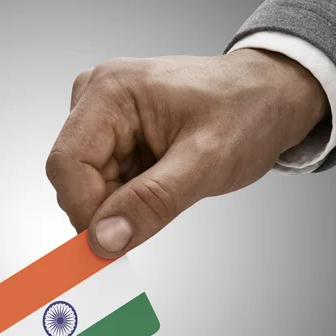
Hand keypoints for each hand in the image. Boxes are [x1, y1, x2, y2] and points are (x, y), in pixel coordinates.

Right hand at [46, 50, 327, 257]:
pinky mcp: (113, 136)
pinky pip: (104, 183)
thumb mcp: (206, 162)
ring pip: (87, 186)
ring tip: (169, 186)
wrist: (268, 97)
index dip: (85, 211)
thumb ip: (152, 202)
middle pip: (74, 178)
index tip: (113, 244)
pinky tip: (161, 183)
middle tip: (157, 212)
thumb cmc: (247, 112)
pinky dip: (128, 198)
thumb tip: (103, 240)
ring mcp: (103, 118)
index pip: (67, 164)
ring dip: (122, 204)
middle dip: (109, 209)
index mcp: (110, 91)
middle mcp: (96, 99)